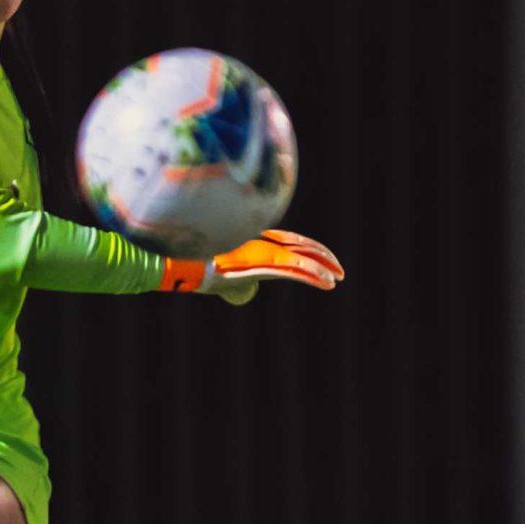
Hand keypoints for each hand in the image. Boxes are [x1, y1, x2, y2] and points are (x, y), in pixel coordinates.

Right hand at [159, 229, 345, 305]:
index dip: (306, 248)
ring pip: (303, 259)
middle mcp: (263, 246)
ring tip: (338, 277)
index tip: (320, 257)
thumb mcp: (210, 265)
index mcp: (254, 244)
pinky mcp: (267, 265)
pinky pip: (297, 270)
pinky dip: (315, 275)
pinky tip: (328, 282)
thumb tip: (218, 274)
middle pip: (301, 247)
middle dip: (321, 256)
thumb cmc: (194, 263)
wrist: (186, 260)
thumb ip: (219, 267)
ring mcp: (265, 254)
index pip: (288, 241)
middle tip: (338, 268)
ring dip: (323, 269)